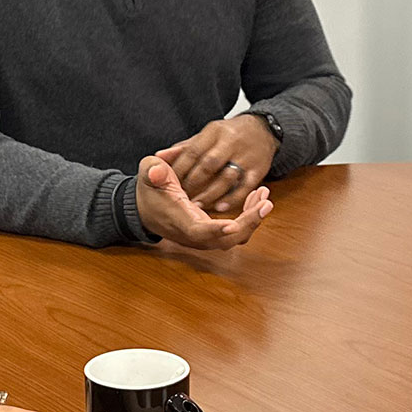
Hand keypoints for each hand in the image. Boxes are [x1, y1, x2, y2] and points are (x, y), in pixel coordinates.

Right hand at [135, 155, 271, 249]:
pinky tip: (254, 198)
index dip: (215, 230)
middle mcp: (194, 234)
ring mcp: (205, 237)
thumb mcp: (148, 174)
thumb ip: (153, 171)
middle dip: (248, 223)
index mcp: (179, 220)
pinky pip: (236, 233)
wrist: (145, 209)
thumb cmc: (149, 190)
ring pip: (235, 239)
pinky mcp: (212, 233)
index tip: (233, 225)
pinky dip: (248, 218)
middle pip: (225, 240)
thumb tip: (157, 170)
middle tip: (265, 202)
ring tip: (264, 197)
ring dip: (252, 220)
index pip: (198, 231)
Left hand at [162, 115, 277, 213]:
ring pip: (227, 177)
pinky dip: (232, 199)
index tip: (168, 182)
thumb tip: (159, 157)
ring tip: (195, 206)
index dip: (179, 168)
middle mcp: (231, 142)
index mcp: (215, 131)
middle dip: (193, 182)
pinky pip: (245, 187)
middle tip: (180, 198)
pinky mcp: (259, 169)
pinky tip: (220, 208)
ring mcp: (247, 156)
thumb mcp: (206, 136)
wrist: (262, 130)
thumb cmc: (228, 136)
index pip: (193, 151)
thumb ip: (183, 148)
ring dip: (210, 194)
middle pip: (209, 164)